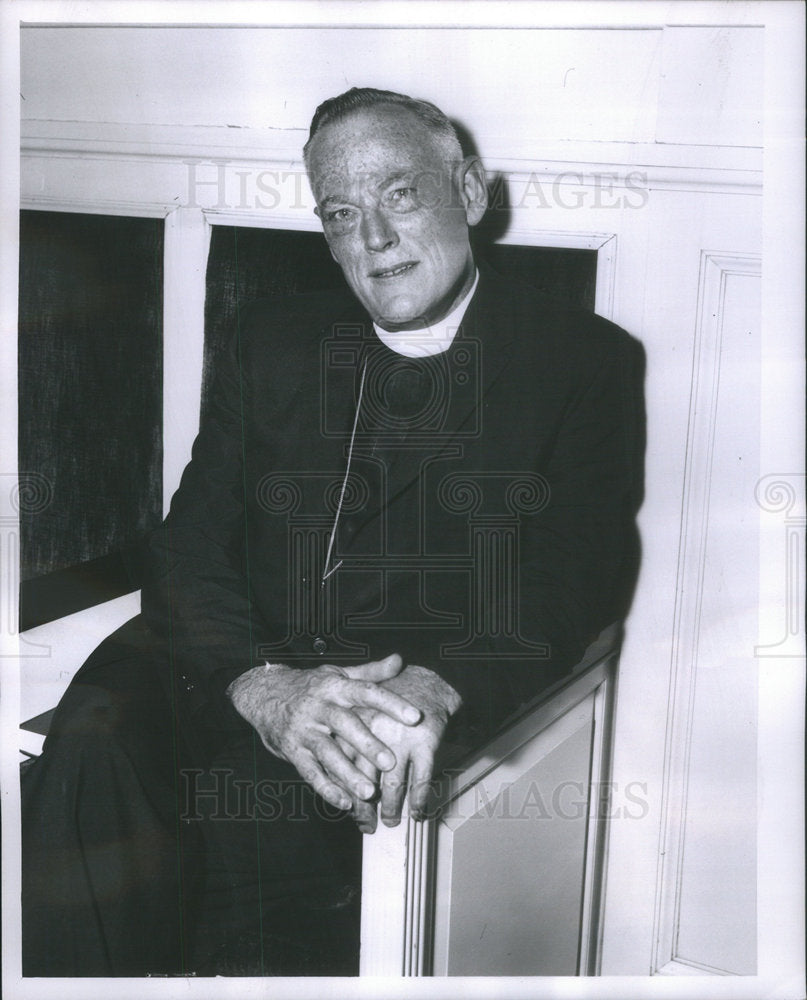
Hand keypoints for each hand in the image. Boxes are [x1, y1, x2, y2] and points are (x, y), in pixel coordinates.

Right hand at [226, 654, 421, 811]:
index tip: (415, 717)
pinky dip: (326, 788)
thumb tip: (398, 660)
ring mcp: (303, 729)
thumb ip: (370, 673)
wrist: (262, 693)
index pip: (366, 692)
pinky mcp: (292, 750)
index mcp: (334, 686)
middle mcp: (319, 706)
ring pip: (327, 752)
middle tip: (391, 762)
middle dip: (368, 744)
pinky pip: (309, 771)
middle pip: (345, 724)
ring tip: (369, 792)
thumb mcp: (337, 674)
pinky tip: (345, 802)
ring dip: (348, 774)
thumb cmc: (309, 686)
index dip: (391, 703)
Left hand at [343, 665, 461, 832]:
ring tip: (390, 821)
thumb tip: (338, 780)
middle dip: (365, 807)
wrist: (426, 681)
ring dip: (391, 808)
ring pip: (394, 785)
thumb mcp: (361, 711)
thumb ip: (347, 740)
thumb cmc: (390, 699)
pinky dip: (420, 800)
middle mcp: (375, 732)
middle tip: (366, 824)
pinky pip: (422, 779)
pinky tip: (418, 811)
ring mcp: (401, 739)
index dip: (345, 791)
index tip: (347, 808)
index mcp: (355, 724)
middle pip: (365, 779)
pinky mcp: (426, 742)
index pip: (343, 765)